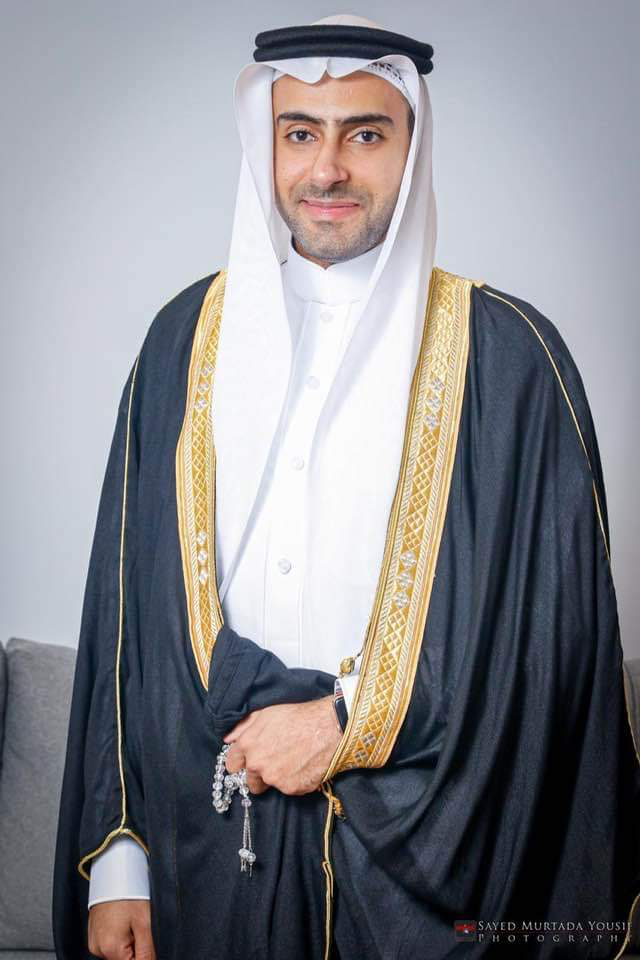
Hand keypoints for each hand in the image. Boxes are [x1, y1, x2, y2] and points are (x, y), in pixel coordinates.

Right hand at [88, 899, 155, 959]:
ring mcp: (94, 944)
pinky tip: (122, 923)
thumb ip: (146, 951)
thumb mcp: (143, 923)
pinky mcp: (93, 938)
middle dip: (135, 950)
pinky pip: (109, 947)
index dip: (143, 957)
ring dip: (127, 944)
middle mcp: (98, 949)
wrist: (112, 876)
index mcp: (111, 948)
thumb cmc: (127, 894)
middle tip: (137, 929)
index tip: (145, 941)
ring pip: (117, 954)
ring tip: (129, 923)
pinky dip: (119, 939)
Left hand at [223, 695, 342, 795]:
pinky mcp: (291, 788)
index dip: (241, 762)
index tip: (249, 761)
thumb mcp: (266, 713)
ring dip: (275, 778)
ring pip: (268, 785)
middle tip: (274, 762)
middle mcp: (257, 764)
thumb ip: (243, 727)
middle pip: (249, 781)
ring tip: (291, 761)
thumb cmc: (299, 716)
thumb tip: (229, 739)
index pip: (232, 764)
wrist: (328, 727)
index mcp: (248, 745)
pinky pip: (288, 789)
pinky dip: (294, 781)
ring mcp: (274, 778)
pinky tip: (303, 766)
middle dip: (258, 774)